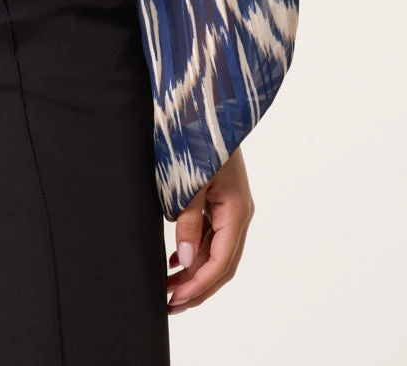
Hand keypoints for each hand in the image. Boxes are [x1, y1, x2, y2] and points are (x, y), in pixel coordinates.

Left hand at [166, 145, 254, 314]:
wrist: (208, 101)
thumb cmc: (200, 135)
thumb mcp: (192, 179)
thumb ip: (189, 219)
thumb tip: (186, 259)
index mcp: (237, 210)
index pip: (221, 262)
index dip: (199, 285)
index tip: (176, 299)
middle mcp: (238, 212)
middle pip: (221, 263)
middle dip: (197, 287)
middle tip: (169, 305)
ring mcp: (230, 205)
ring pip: (215, 251)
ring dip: (193, 271)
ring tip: (168, 288)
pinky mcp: (219, 197)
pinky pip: (210, 234)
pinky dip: (194, 251)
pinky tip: (175, 260)